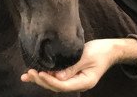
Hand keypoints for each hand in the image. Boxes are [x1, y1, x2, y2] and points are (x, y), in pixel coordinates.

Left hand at [20, 38, 136, 92]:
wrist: (109, 49)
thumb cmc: (100, 51)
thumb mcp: (86, 57)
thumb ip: (72, 67)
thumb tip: (57, 76)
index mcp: (84, 82)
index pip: (63, 86)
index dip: (50, 81)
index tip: (39, 73)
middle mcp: (78, 84)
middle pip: (57, 87)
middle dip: (42, 81)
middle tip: (29, 73)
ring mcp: (75, 80)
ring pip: (55, 83)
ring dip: (41, 79)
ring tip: (27, 75)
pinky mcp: (71, 74)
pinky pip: (57, 77)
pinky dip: (46, 75)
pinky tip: (35, 72)